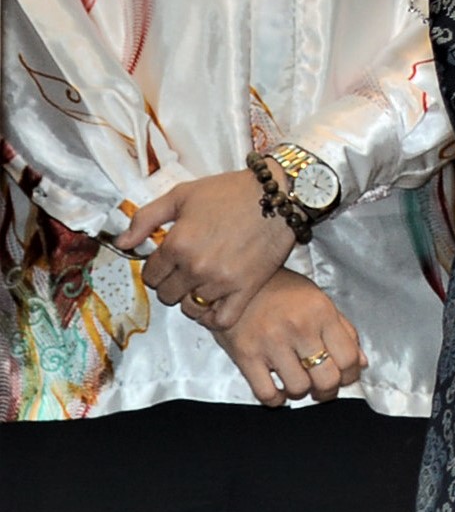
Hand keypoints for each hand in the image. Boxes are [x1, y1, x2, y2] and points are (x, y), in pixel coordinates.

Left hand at [127, 169, 295, 329]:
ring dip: (192, 298)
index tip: (170, 261)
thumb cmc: (229, 192)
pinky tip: (214, 304)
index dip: (157, 268)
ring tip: (202, 283)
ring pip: (191, 308)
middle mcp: (196, 267)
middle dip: (172, 284)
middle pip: (167, 295)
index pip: (150, 276)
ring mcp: (221, 281)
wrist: (278, 195)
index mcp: (177, 244)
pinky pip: (221, 320)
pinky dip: (213, 318)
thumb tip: (120, 243)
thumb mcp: (181, 195)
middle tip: (186, 270)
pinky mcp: (247, 289)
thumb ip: (145, 219)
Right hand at [209, 270, 363, 404]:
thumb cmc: (282, 291)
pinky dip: (275, 400)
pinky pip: (265, 393)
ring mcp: (271, 343)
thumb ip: (344, 331)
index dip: (351, 375)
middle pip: (327, 379)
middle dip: (328, 391)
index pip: (348, 358)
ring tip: (297, 383)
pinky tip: (277, 391)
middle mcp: (299, 328)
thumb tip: (360, 363)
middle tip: (322, 389)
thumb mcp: (319, 300)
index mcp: (322, 313)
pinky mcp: (245, 355)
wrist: (236, 283)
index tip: (345, 378)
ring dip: (301, 392)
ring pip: (298, 388)